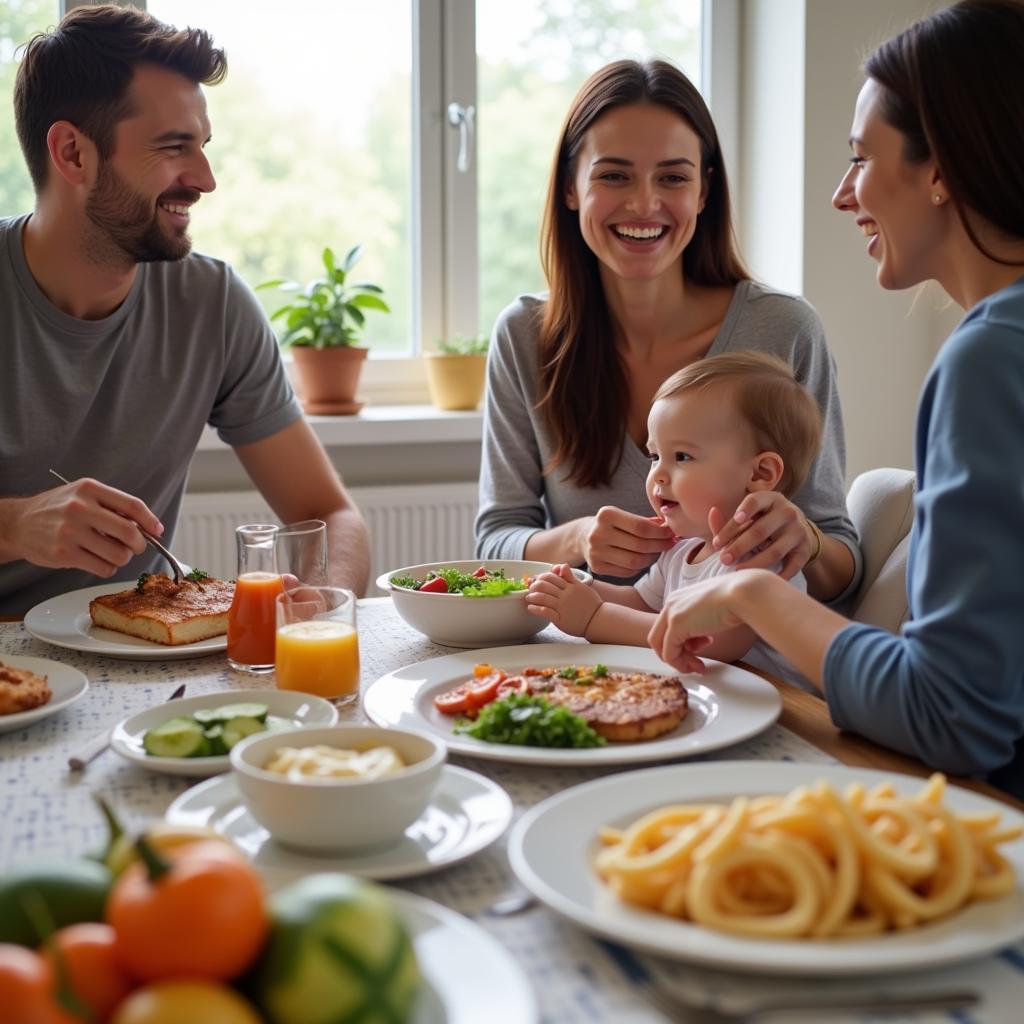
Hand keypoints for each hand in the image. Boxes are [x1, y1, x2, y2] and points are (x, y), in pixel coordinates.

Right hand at [5, 478, 160, 576]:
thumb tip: (147, 526)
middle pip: (130, 532)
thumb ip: (112, 505)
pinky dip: (107, 568)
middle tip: (135, 547)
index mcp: (89, 489)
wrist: (18, 523)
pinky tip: (98, 561)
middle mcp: (80, 508)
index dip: (151, 521)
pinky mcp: (64, 554)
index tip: (157, 531)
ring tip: (111, 553)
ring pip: (119, 555)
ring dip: (122, 558)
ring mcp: (70, 532)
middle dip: (139, 544)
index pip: (133, 505)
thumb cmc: (58, 509)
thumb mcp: (82, 494)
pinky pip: (104, 569)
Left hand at [526, 563, 601, 636]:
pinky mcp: (560, 619)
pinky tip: (530, 608)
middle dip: (534, 586)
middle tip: (530, 588)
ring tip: (528, 598)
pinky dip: (535, 609)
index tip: (536, 580)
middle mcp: (565, 595)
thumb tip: (563, 565)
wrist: (599, 620)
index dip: (541, 577)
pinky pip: (544, 612)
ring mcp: (562, 607)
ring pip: (542, 598)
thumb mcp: (582, 587)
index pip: (551, 577)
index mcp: (570, 586)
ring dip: (532, 597)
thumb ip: (570, 577)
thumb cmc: (591, 604)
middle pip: (544, 586)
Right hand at [581, 506, 675, 576]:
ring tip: (658, 551)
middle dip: (660, 545)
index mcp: (606, 515)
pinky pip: (628, 571)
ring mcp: (596, 552)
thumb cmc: (612, 524)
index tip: (672, 533)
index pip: (641, 527)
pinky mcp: (597, 567)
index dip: (661, 532)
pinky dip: (641, 566)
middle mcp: (598, 534)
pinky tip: (644, 559)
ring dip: (652, 557)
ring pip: (635, 561)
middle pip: (639, 545)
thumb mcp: (624, 515)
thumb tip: (670, 528)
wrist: (584, 536)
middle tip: (670, 543)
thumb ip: (645, 521)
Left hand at [647, 575, 746, 674]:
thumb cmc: (735, 599)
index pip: (668, 626)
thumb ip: (700, 622)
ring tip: (698, 666)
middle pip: (659, 637)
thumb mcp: (711, 610)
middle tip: (694, 664)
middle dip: (677, 654)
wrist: (742, 594)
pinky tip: (697, 666)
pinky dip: (680, 664)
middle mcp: (670, 604)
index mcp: (679, 598)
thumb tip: (700, 638)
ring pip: (661, 647)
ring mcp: (671, 613)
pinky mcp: (676, 625)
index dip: (682, 643)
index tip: (698, 651)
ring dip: (680, 661)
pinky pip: (669, 653)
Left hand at [710, 493, 814, 578]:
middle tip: (723, 558)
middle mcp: (787, 512)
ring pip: (774, 551)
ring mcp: (798, 531)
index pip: (755, 502)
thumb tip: (712, 512)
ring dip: (754, 563)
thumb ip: (729, 521)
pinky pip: (792, 565)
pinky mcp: (805, 550)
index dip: (744, 511)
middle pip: (760, 530)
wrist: (798, 532)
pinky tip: (763, 580)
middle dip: (739, 546)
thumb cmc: (764, 524)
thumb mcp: (750, 518)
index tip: (735, 520)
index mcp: (771, 499)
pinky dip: (778, 575)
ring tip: (738, 570)